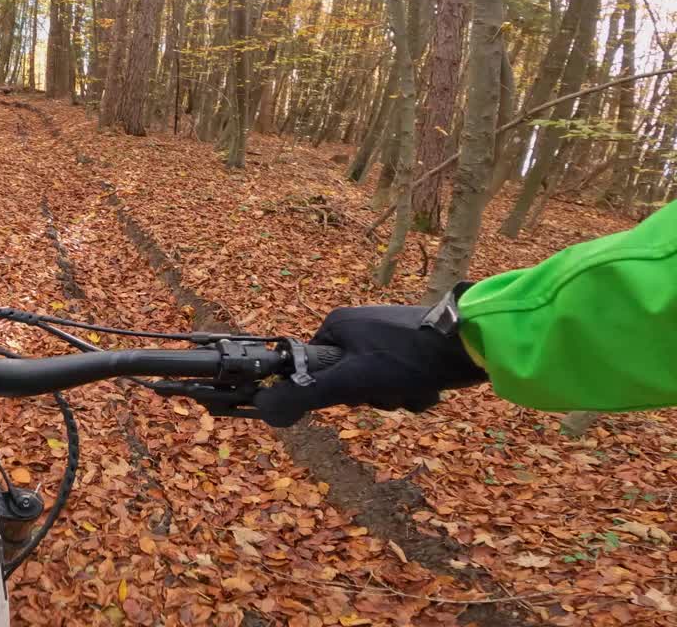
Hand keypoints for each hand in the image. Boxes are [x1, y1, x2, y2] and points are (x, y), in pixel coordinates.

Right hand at [253, 305, 487, 426]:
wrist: (470, 343)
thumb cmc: (408, 358)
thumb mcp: (353, 381)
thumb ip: (308, 394)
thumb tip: (265, 409)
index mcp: (337, 325)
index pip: (315, 370)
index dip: (333, 390)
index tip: (354, 394)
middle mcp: (358, 326)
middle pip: (347, 379)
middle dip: (371, 396)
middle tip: (388, 391)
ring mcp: (385, 335)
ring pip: (375, 383)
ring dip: (394, 396)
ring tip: (413, 388)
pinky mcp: (410, 346)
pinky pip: (397, 378)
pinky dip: (411, 389)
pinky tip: (427, 387)